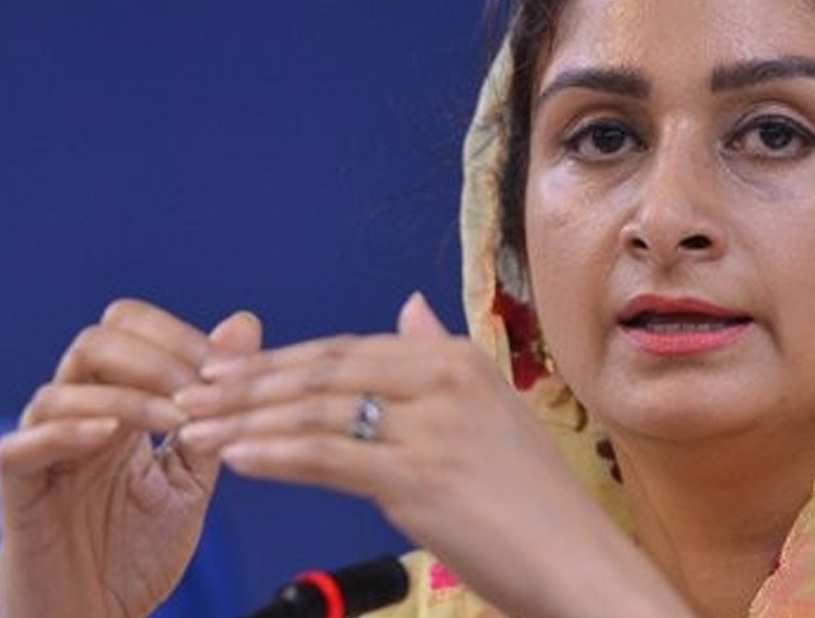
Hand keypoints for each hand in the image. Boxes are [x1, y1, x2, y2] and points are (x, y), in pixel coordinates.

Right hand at [0, 300, 260, 617]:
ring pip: (63, 388)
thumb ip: (217, 405)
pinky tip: (109, 436)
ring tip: (176, 422)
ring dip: (129, 397)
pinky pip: (21, 445)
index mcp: (118, 407)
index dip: (178, 336)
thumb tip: (244, 324)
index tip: (227, 367)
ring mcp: (43, 452)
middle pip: (98, 342)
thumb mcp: (193, 473)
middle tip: (201, 389)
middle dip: (159, 356)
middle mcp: (77, 419)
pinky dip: (65, 431)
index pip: (130, 331)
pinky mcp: (17, 492)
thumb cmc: (138, 554)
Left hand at [175, 294, 695, 617]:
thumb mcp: (492, 408)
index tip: (227, 372)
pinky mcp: (420, 476)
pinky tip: (237, 458)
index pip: (346, 349)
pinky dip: (276, 455)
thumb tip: (411, 305)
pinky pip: (331, 458)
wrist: (574, 558)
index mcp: (457, 358)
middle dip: (249, 384)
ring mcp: (433, 426)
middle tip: (191, 394)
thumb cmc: (530, 497)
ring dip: (247, 421)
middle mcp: (445, 379)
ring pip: (318, 412)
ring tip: (196, 430)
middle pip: (324, 372)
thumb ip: (442, 354)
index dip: (278, 360)